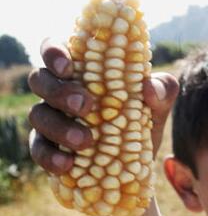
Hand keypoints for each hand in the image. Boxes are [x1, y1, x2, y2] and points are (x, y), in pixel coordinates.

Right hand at [28, 38, 178, 174]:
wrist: (137, 164)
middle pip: (40, 80)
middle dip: (58, 91)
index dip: (54, 53)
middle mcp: (60, 92)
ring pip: (38, 116)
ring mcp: (51, 120)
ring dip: (59, 127)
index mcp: (83, 71)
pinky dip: (49, 157)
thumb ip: (162, 89)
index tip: (68, 66)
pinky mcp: (48, 149)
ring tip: (85, 141)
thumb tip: (150, 87)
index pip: (55, 51)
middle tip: (85, 106)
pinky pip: (38, 150)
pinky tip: (66, 164)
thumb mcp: (159, 105)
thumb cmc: (143, 121)